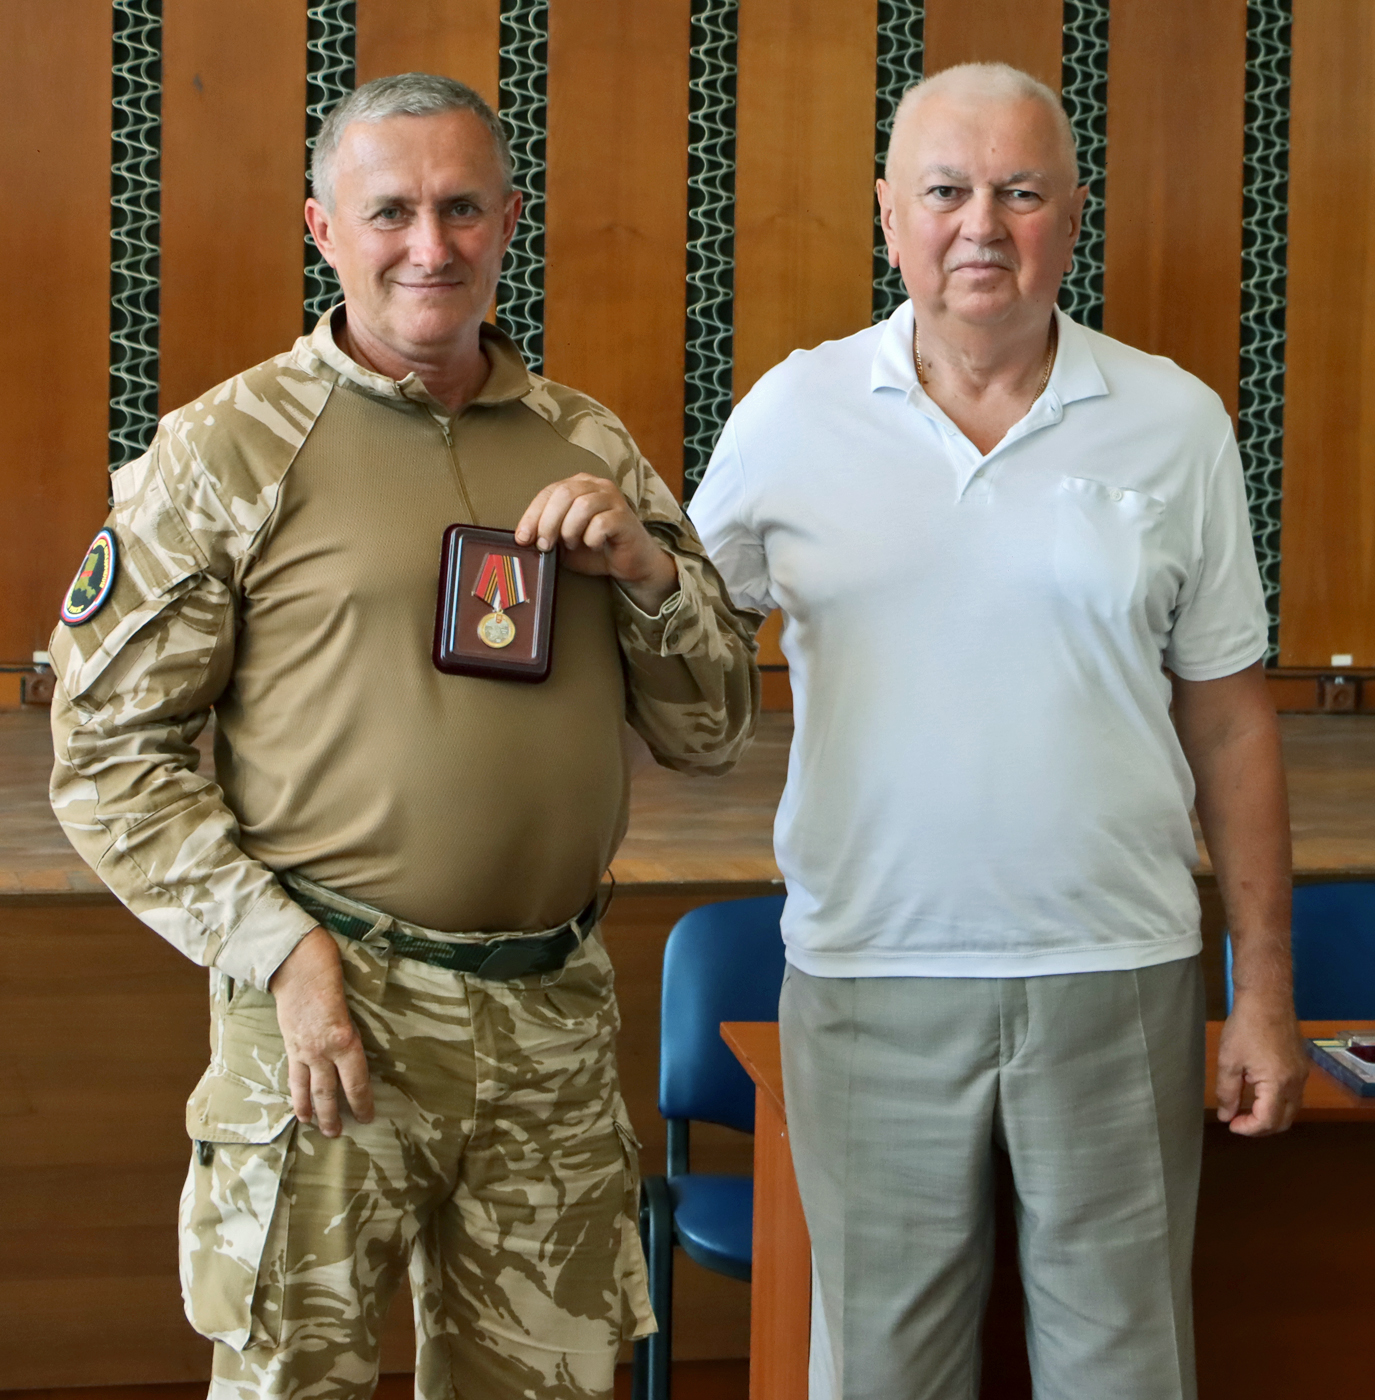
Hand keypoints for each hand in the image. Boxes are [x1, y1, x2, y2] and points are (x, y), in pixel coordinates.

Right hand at [268, 927, 374, 1136]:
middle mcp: (323, 1050)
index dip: (362, 1102)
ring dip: (313, 1111)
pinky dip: (295, 1093)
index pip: (357, 1081)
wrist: (296, 962)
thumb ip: (356, 1027)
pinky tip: (297, 1105)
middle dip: (335, 1115)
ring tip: (317, 1127)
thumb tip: (364, 1046)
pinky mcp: (289, 1043)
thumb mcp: (353, 1001)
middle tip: (339, 1134)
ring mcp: (303, 1049)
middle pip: (330, 1092)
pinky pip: (293, 1075)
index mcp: (345, 1039)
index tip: (368, 1117)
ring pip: (308, 1089)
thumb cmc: (330, 973)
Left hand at [515, 472, 678, 613]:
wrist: (629, 563)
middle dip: (548, 522)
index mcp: (578, 485)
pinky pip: (601, 523)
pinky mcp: (625, 517)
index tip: (522, 538)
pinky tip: (594, 545)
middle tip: (544, 545)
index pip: (549, 492)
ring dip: (571, 531)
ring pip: (582, 506)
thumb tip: (523, 537)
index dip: (532, 515)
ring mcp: (613, 499)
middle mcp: (596, 486)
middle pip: (564, 494)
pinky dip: (592, 539)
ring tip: (574, 544)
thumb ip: (547, 533)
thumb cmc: (596, 549)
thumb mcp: (564, 541)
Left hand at [1215, 990, 1308, 1135]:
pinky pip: (1293, 1096)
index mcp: (1278, 1084)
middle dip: (1260, 1127)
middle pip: (1284, 1121)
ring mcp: (1302, 1075)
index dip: (1248, 1129)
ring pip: (1291, 1110)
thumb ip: (1227, 1092)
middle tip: (1238, 1121)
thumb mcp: (1229, 1061)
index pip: (1267, 1121)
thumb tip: (1226, 1116)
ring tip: (1246, 1110)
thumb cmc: (1245, 1027)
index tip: (1231, 1124)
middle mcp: (1296, 1084)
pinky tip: (1259, 1095)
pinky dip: (1278, 1103)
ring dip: (1270, 1116)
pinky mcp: (1301, 1067)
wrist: (1268, 999)